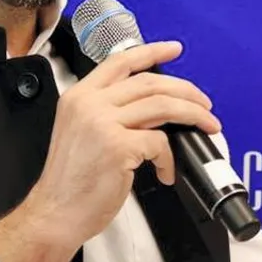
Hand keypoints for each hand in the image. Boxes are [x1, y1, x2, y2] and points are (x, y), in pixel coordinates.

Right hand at [21, 41, 221, 248]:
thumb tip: (152, 107)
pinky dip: (169, 158)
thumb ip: (108, 112)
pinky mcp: (119, 147)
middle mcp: (90, 104)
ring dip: (192, 115)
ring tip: (206, 126)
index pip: (121, 62)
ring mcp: (103, 123)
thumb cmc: (70, 181)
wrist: (55, 212)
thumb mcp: (81, 131)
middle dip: (186, 91)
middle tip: (205, 104)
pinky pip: (159, 142)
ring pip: (163, 106)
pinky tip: (165, 172)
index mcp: (79, 96)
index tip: (174, 49)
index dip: (152, 52)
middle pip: (150, 83)